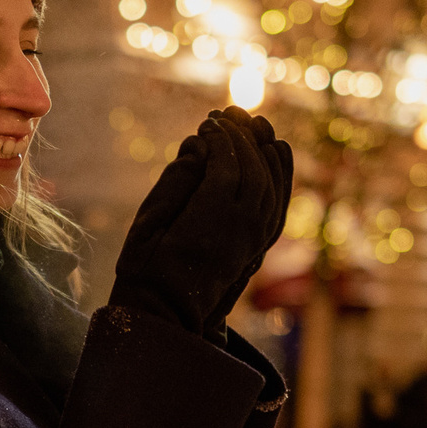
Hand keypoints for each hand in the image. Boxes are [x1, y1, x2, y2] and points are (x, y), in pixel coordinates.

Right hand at [109, 109, 287, 337]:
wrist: (165, 313)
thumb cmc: (145, 266)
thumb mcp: (148, 225)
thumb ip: (173, 184)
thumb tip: (197, 147)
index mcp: (207, 226)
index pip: (227, 169)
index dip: (220, 141)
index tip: (208, 122)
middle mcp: (239, 232)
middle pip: (253, 172)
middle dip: (242, 138)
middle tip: (228, 114)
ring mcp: (252, 240)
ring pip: (270, 186)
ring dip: (261, 151)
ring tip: (249, 124)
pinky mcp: (256, 245)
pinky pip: (277, 204)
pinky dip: (280, 175)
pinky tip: (275, 151)